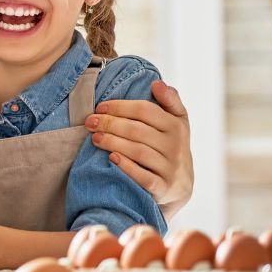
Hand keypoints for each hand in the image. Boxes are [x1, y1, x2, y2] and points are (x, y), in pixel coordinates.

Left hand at [86, 80, 193, 218]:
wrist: (181, 185)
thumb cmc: (171, 145)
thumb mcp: (177, 121)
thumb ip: (170, 100)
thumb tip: (157, 83)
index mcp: (177, 126)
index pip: (145, 110)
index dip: (119, 107)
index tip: (100, 107)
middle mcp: (176, 147)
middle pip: (137, 130)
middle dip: (110, 124)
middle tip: (90, 122)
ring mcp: (170, 168)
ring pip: (138, 152)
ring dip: (113, 143)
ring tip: (95, 138)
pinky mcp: (164, 188)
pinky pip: (144, 178)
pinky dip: (127, 167)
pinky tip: (111, 158)